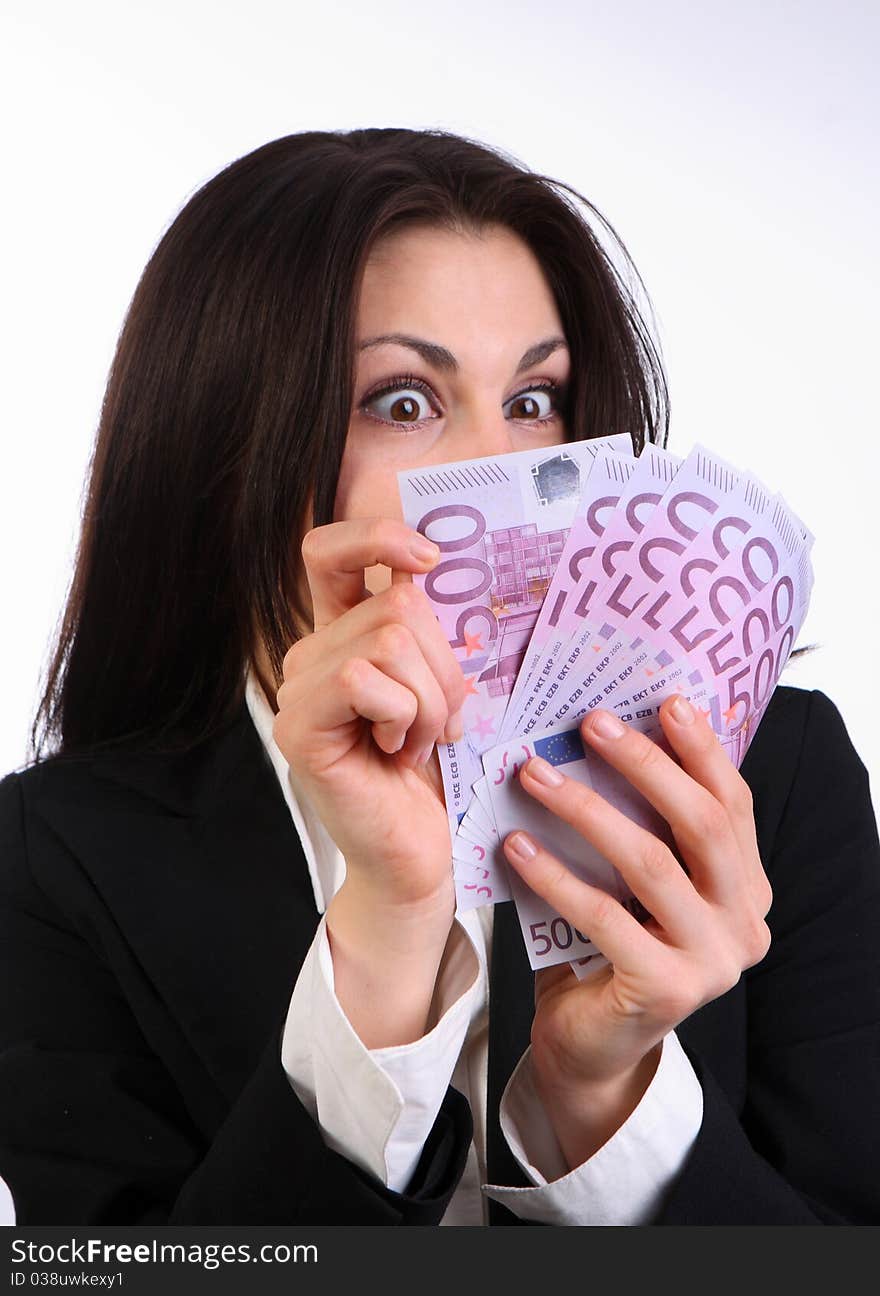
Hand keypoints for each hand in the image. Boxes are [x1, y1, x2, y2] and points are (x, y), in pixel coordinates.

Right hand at [274, 517, 467, 908]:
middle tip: (440, 721)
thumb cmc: (433, 775)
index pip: (329, 552)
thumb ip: (430, 634)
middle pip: (395, 603)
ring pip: (389, 640)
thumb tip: (441, 573)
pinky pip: (365, 679)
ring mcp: (298, 690)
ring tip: (418, 741)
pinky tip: (396, 752)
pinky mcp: (300, 727)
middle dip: (443, 665)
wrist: (416, 855)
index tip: (428, 559)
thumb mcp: (441, 688)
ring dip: (429, 698)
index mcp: (343, 637)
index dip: (375, 537)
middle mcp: (312, 655)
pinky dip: (403, 715)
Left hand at [502, 694, 771, 1165]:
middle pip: (703, 825)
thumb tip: (603, 734)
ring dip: (587, 810)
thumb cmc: (608, 946)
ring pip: (651, 864)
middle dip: (647, 764)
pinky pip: (604, 917)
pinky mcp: (668, 991)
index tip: (665, 701)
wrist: (591, 1044)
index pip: (732, 804)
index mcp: (746, 887)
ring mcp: (713, 962)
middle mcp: (745, 923)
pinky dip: (556, 876)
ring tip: (534, 773)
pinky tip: (516, 845)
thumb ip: (644, 827)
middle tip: (591, 722)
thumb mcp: (636, 882)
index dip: (701, 751)